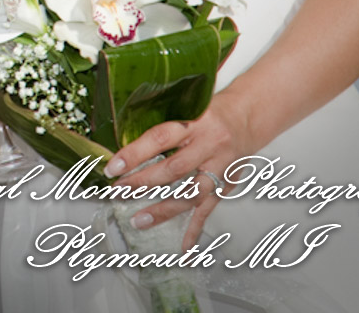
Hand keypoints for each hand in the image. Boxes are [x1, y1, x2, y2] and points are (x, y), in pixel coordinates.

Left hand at [104, 91, 257, 248]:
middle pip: (174, 169)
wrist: (247, 118)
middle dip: (142, 183)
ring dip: (164, 209)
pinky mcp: (227, 185)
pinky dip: (195, 230)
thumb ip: (163, 128)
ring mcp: (220, 168)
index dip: (134, 154)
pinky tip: (184, 249)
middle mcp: (209, 145)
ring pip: (191, 193)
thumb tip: (124, 150)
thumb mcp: (186, 109)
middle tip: (117, 192)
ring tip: (139, 220)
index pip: (159, 138)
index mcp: (194, 123)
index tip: (111, 168)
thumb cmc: (209, 113)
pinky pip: (209, 210)